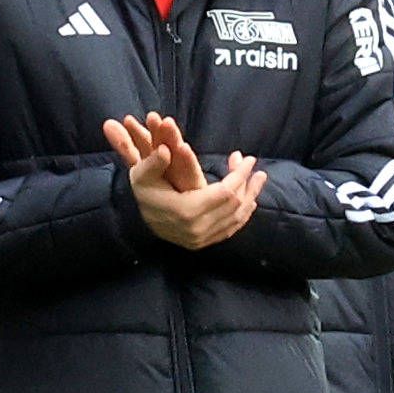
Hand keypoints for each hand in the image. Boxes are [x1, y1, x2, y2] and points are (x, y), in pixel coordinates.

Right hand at [107, 111, 263, 246]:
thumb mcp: (142, 175)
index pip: (225, 191)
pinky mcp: (203, 243)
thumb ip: (154, 162)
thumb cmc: (142, 193)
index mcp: (187, 210)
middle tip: (252, 164)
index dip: (239, 174)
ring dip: (250, 197)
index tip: (247, 157)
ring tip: (258, 179)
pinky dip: (243, 214)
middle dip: (247, 182)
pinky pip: (230, 229)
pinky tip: (249, 200)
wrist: (135, 223)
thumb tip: (165, 149)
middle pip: (235, 204)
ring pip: (237, 217)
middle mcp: (198, 228)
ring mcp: (202, 239)